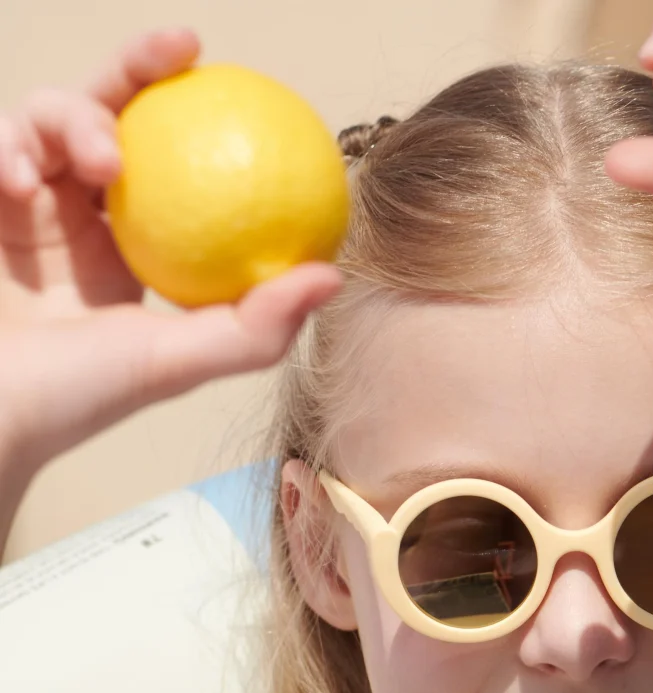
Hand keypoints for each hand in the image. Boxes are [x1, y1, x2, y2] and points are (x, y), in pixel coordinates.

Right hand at [0, 28, 341, 474]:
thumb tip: (332, 276)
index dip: (210, 124)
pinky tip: (21, 179)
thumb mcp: (184, 360)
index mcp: (141, 247)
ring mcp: (30, 203)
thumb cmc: (82, 394)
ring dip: (78, 119)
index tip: (249, 94)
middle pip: (117, 113)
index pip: (181, 168)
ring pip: (55, 114)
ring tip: (101, 163)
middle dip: (143, 67)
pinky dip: (7, 146)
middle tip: (180, 50)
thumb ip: (256, 325)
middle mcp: (87, 217)